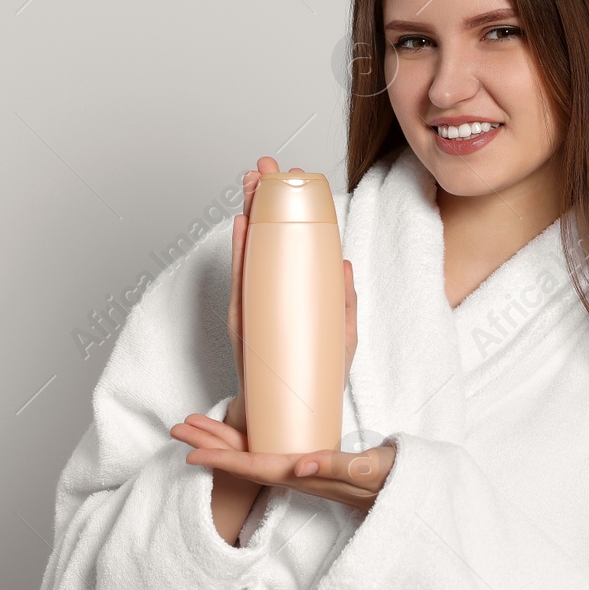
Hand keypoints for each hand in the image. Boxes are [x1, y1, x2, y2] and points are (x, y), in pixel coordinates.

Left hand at [169, 412, 395, 512]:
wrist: (414, 496)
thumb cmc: (396, 480)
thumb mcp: (372, 470)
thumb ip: (339, 467)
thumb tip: (300, 465)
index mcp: (308, 476)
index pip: (256, 467)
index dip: (222, 461)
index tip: (189, 455)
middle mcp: (299, 477)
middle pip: (245, 463)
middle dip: (210, 447)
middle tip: (176, 431)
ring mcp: (304, 474)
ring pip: (253, 459)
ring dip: (222, 444)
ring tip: (194, 428)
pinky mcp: (312, 469)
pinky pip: (269, 458)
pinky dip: (246, 446)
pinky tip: (237, 438)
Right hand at [227, 157, 358, 426]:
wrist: (287, 423)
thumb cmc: (313, 382)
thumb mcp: (341, 339)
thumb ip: (344, 302)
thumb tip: (347, 265)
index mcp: (299, 294)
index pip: (295, 242)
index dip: (293, 208)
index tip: (293, 175)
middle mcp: (274, 295)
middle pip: (268, 238)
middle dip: (265, 199)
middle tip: (264, 166)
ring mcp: (257, 306)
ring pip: (251, 252)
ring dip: (249, 215)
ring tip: (250, 184)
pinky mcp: (245, 323)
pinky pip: (242, 282)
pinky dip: (241, 254)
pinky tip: (241, 226)